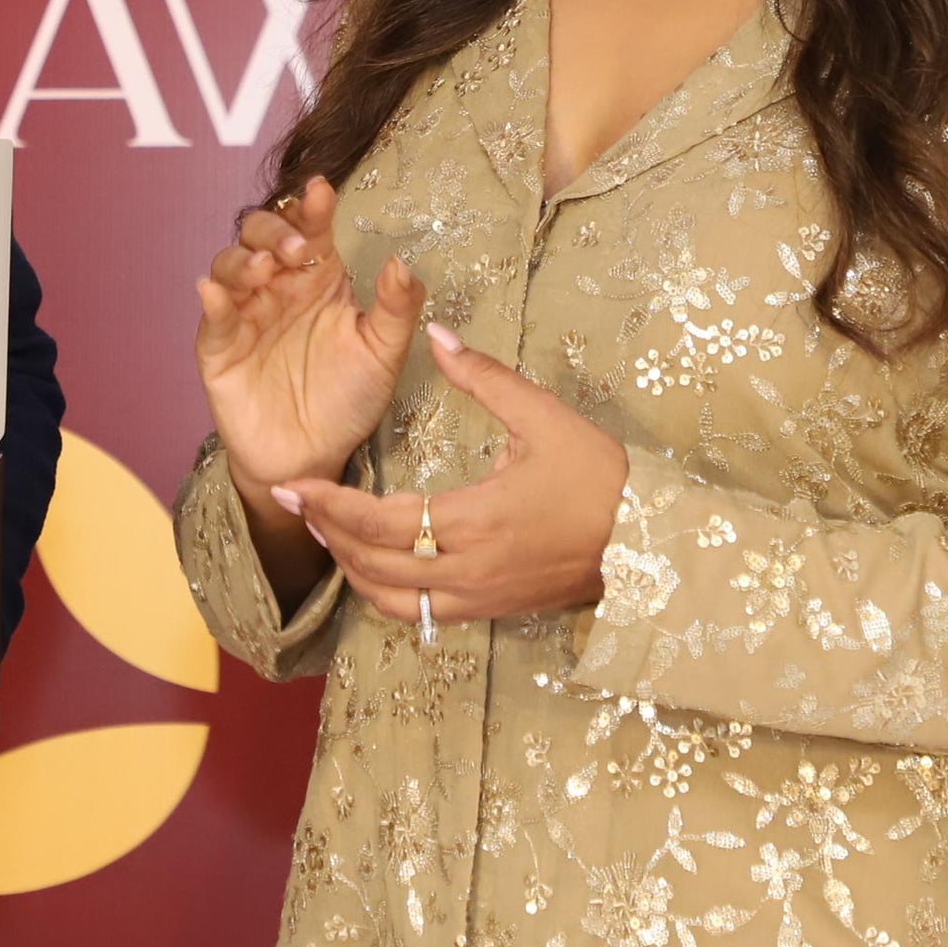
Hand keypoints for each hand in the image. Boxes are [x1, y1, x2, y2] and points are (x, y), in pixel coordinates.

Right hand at [194, 176, 423, 513]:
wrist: (313, 459)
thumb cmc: (348, 400)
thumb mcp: (384, 353)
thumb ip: (397, 308)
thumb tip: (401, 262)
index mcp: (318, 278)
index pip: (312, 229)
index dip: (312, 207)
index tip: (321, 192)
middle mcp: (278, 286)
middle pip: (262, 233)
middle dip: (275, 230)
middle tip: (298, 248)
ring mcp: (245, 313)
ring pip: (230, 264)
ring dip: (243, 258)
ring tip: (265, 269)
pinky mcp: (220, 347)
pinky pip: (212, 316)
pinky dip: (213, 299)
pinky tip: (217, 294)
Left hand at [279, 325, 628, 628]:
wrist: (651, 543)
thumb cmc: (598, 476)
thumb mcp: (545, 417)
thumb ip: (485, 377)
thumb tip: (436, 333)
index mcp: (475, 520)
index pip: (381, 521)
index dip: (332, 504)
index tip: (297, 484)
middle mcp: (468, 570)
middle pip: (373, 563)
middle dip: (328, 534)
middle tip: (296, 502)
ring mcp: (477, 598)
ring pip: (390, 599)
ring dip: (350, 568)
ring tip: (326, 533)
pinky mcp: (489, 611)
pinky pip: (419, 613)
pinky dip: (384, 593)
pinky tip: (371, 567)